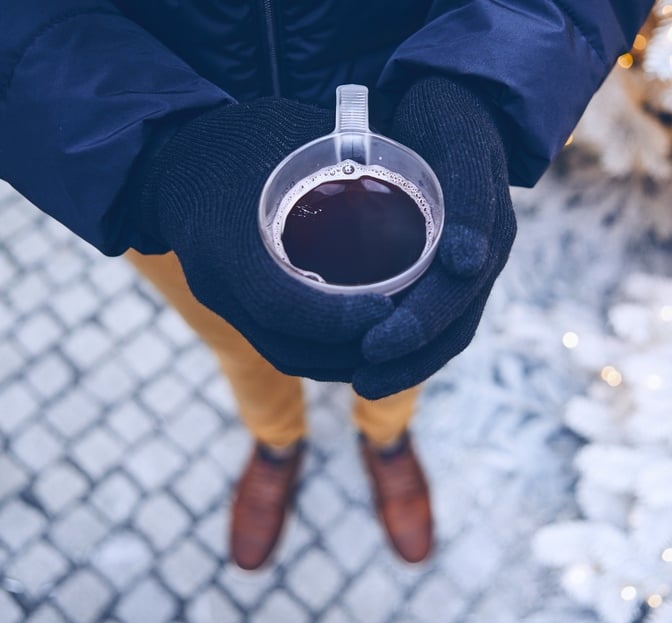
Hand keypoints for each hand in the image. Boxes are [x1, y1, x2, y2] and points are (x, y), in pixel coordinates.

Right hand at [135, 99, 393, 379]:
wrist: (170, 155)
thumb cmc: (239, 137)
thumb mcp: (290, 132)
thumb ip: (346, 153)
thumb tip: (420, 167)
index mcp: (229, 242)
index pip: (282, 305)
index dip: (337, 319)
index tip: (387, 310)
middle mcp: (220, 283)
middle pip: (290, 346)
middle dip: (350, 351)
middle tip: (404, 335)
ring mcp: (222, 301)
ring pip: (285, 353)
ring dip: (339, 359)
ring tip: (392, 342)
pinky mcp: (230, 306)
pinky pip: (278, 344)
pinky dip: (321, 350)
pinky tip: (362, 338)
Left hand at [353, 77, 516, 397]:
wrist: (459, 97)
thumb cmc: (452, 117)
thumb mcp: (461, 148)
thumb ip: (467, 202)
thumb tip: (465, 266)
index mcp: (490, 240)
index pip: (456, 305)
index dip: (416, 334)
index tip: (371, 350)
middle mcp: (481, 260)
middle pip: (452, 329)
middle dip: (409, 361)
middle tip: (360, 382)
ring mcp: (467, 263)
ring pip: (444, 329)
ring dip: (407, 360)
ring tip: (362, 379)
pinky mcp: (446, 260)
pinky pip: (431, 308)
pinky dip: (406, 335)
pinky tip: (368, 345)